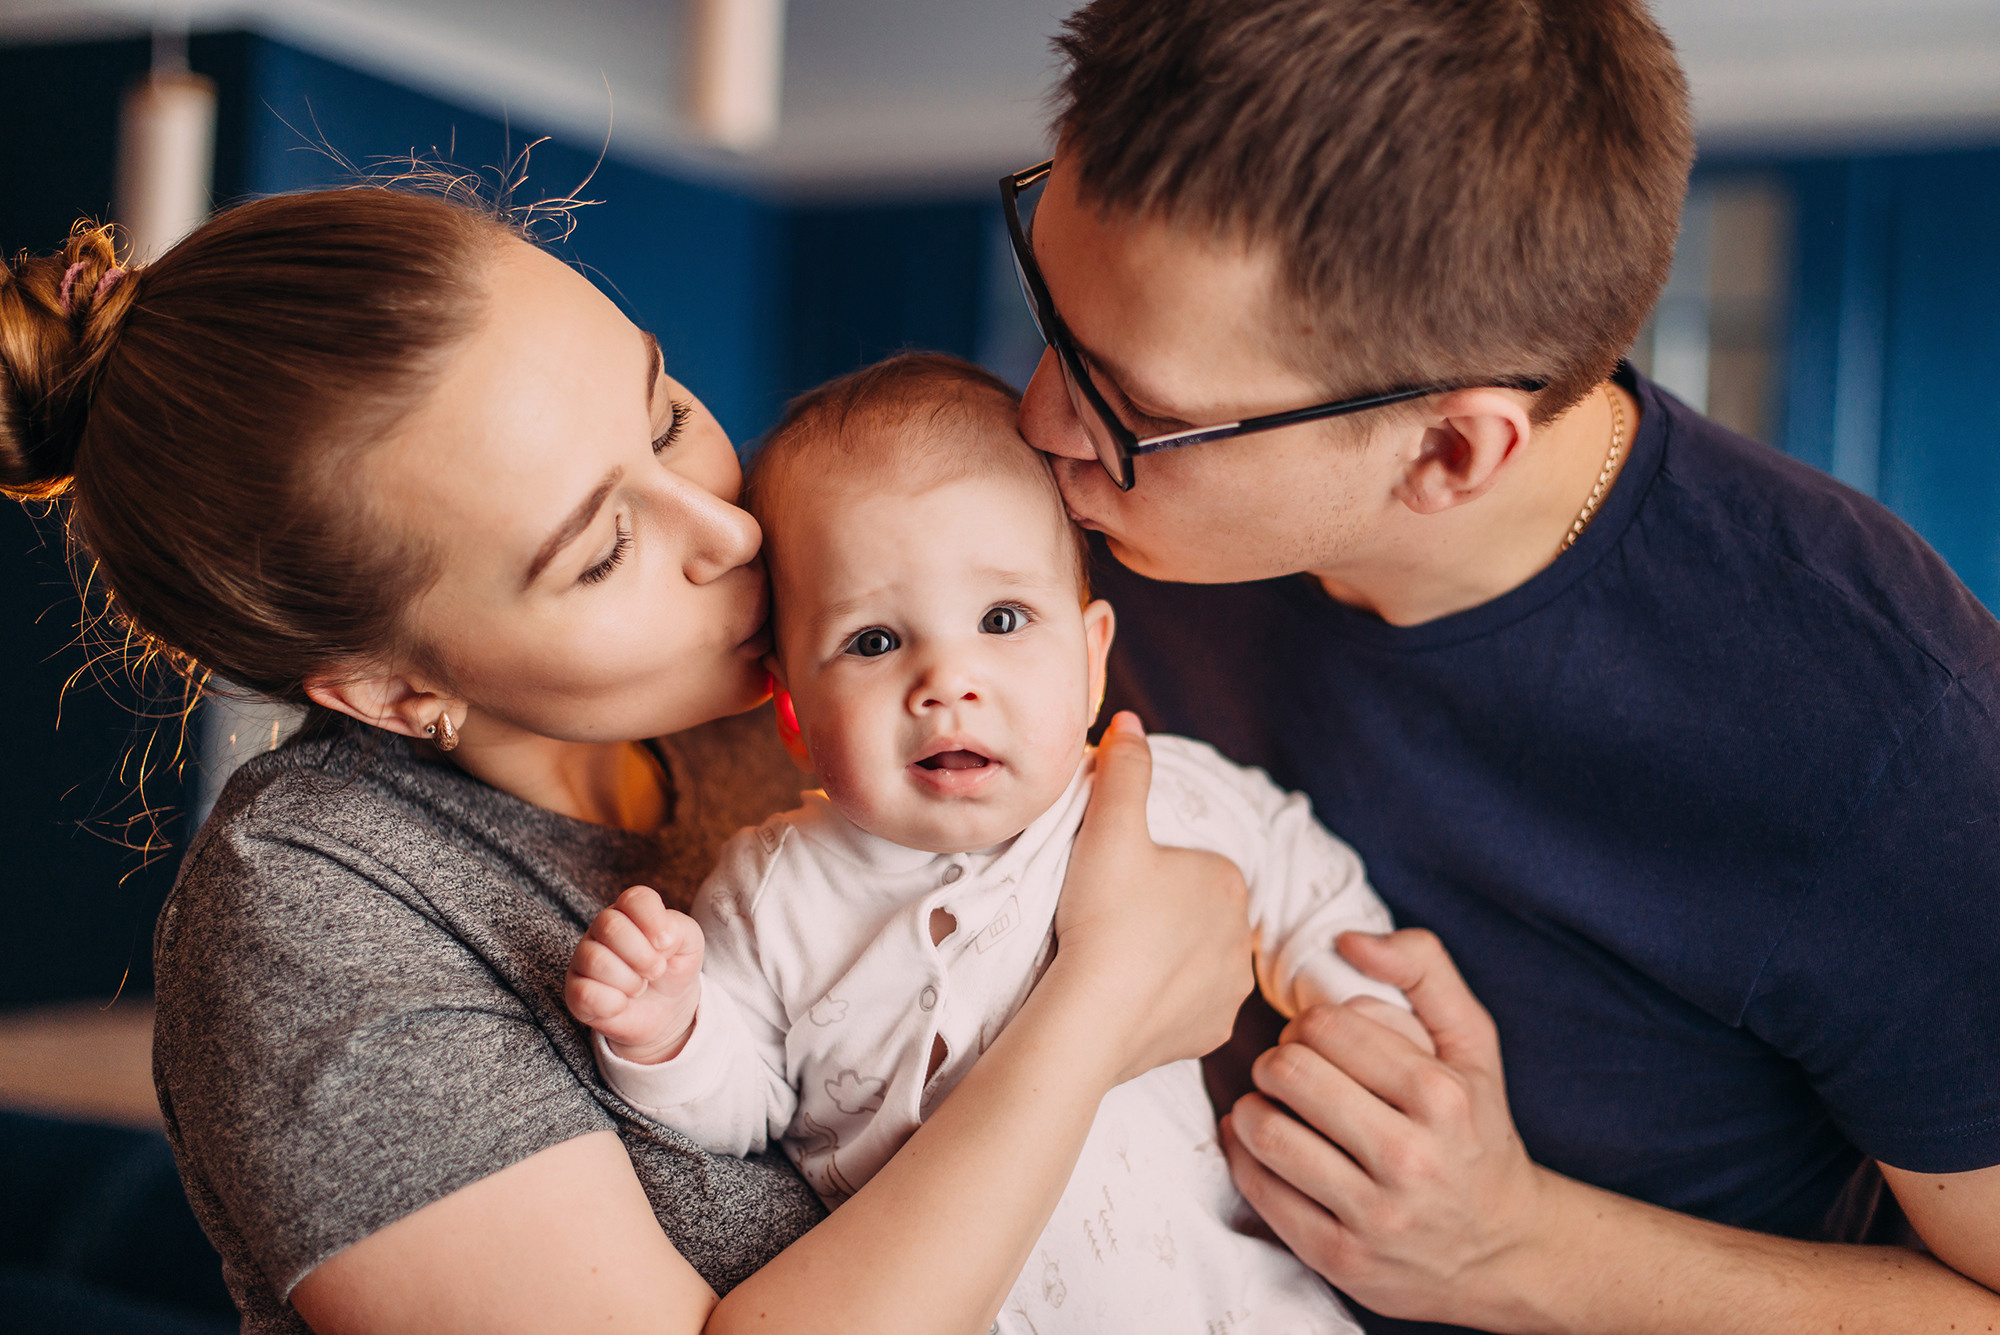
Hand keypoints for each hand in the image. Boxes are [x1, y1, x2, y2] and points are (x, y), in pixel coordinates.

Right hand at [564, 886, 705, 1065]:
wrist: (666, 1008)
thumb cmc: (673, 966)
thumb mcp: (689, 943)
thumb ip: (680, 929)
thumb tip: (661, 938)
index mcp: (630, 910)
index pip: (635, 899)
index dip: (654, 922)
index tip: (667, 945)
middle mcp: (601, 928)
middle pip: (611, 927)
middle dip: (643, 956)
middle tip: (656, 971)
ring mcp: (584, 958)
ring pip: (596, 960)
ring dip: (630, 982)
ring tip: (640, 987)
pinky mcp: (575, 990)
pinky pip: (585, 993)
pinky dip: (613, 1003)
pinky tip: (622, 1003)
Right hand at [1052, 712, 1254, 1085]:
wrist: (1092, 1015)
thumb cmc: (1104, 913)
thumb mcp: (1110, 826)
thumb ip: (1125, 769)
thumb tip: (1131, 722)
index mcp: (1229, 881)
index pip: (1193, 866)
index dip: (1152, 871)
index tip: (1117, 882)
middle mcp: (1244, 936)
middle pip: (1197, 913)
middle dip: (1165, 914)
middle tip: (1111, 920)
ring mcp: (1231, 989)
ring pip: (1197, 961)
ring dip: (1168, 959)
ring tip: (1117, 960)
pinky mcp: (1212, 1033)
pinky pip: (1189, 1008)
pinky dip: (1163, 1003)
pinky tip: (1128, 997)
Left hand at [1220, 928, 1555, 1330]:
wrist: (1505, 1249)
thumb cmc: (1476, 1130)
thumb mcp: (1473, 1044)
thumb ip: (1424, 969)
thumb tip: (1348, 940)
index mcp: (1442, 1097)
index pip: (1326, 1027)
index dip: (1308, 1024)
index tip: (1319, 1041)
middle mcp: (1410, 1159)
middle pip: (1288, 1074)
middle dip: (1276, 1061)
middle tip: (1290, 1071)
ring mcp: (1374, 1216)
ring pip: (1266, 1130)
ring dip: (1253, 1107)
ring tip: (1274, 1106)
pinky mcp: (1340, 1258)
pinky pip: (1259, 1189)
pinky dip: (1245, 1156)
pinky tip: (1263, 1145)